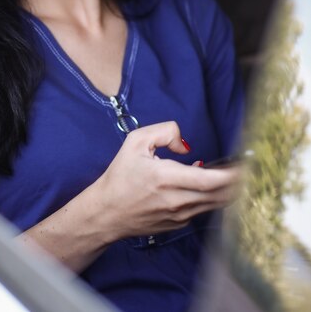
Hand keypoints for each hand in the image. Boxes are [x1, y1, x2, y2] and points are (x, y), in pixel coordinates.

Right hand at [95, 121, 240, 241]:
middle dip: (239, 182)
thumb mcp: (135, 142)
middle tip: (248, 168)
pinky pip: (202, 209)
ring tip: (235, 175)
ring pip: (215, 204)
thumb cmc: (120, 176)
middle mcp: (177, 201)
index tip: (246, 165)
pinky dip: (211, 198)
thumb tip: (186, 144)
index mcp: (167, 178)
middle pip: (221, 195)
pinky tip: (207, 186)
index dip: (233, 174)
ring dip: (228, 190)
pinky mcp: (178, 224)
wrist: (107, 212)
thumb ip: (164, 132)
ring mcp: (179, 216)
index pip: (211, 180)